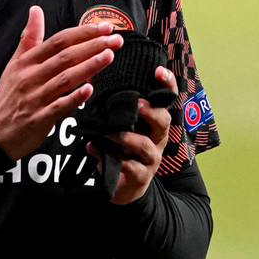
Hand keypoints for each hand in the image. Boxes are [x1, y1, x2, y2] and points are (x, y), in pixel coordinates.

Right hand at [0, 6, 122, 160]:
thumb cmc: (8, 96)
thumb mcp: (14, 64)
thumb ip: (29, 38)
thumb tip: (35, 10)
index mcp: (26, 62)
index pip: (58, 41)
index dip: (83, 33)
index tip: (104, 27)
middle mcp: (30, 77)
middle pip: (66, 57)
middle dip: (93, 46)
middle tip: (115, 40)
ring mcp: (35, 98)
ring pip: (65, 78)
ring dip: (89, 66)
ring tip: (109, 56)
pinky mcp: (39, 119)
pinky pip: (59, 106)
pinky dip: (75, 97)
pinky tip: (90, 89)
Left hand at [88, 66, 178, 204]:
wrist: (123, 187)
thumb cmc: (122, 150)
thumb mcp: (119, 127)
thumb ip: (112, 109)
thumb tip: (92, 78)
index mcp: (154, 122)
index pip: (166, 99)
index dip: (166, 84)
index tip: (158, 71)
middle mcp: (158, 138)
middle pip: (164, 120)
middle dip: (151, 111)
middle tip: (138, 104)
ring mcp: (152, 158)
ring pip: (145, 145)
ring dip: (126, 138)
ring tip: (108, 133)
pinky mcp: (142, 176)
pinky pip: (132, 167)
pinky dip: (114, 160)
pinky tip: (96, 152)